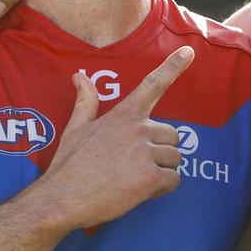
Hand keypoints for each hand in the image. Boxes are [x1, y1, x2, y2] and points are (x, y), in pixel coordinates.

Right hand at [40, 46, 194, 230]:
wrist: (61, 199)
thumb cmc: (69, 164)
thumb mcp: (75, 127)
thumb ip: (86, 101)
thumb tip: (79, 76)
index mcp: (124, 114)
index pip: (152, 84)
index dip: (173, 66)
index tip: (189, 51)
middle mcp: (138, 129)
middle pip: (172, 135)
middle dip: (160, 150)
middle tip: (136, 164)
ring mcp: (145, 153)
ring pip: (174, 158)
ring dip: (162, 170)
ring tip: (136, 178)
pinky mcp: (150, 178)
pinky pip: (173, 180)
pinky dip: (163, 188)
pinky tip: (143, 191)